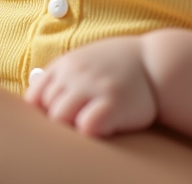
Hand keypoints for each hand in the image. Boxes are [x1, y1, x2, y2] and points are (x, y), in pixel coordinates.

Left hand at [23, 35, 156, 136]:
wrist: (156, 62)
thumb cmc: (118, 67)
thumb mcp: (84, 61)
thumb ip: (61, 78)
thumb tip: (35, 104)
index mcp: (65, 64)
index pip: (34, 97)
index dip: (44, 113)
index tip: (60, 119)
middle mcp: (75, 73)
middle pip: (48, 109)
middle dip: (61, 122)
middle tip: (81, 124)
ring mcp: (93, 86)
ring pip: (60, 116)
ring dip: (73, 126)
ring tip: (93, 125)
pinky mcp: (113, 102)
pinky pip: (86, 125)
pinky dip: (90, 130)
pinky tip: (105, 127)